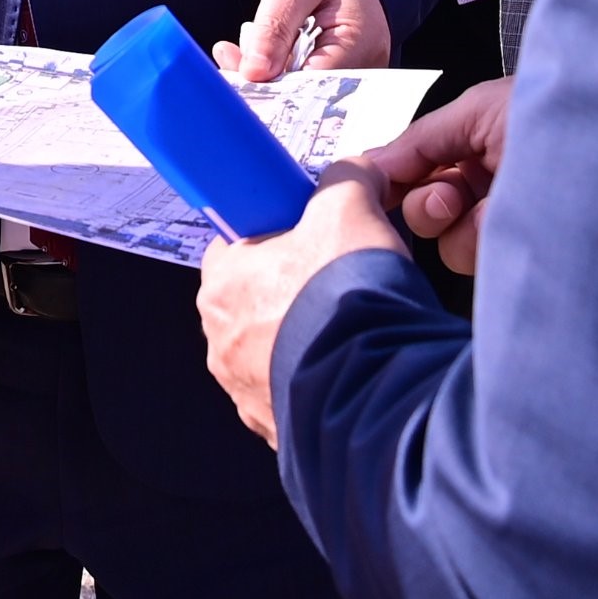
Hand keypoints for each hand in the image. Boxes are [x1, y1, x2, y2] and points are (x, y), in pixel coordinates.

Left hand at [199, 164, 403, 443]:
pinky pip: (296, 394)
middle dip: (295, 289)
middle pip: (256, 299)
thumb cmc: (346, 301)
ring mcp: (246, 391)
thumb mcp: (350, 208)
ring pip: (275, 350)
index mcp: (222, 284)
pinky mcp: (278, 428)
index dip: (276, 235)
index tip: (307, 238)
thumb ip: (347, 178)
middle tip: (339, 281)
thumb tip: (358, 170)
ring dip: (308, 339)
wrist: (375, 390)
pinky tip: (354, 366)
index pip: (236, 245)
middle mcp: (222, 342)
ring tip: (353, 328)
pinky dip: (322, 380)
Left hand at [220, 0, 387, 84]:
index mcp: (361, 40)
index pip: (315, 84)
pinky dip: (276, 72)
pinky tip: (254, 55)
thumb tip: (254, 74)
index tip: (235, 74)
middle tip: (227, 57)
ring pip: (303, 91)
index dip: (274, 87)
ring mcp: (356, 71)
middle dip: (265, 82)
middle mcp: (367, 64)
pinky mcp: (340, 72)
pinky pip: (304, 83)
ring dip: (267, 77)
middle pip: (310, 93)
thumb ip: (273, 28)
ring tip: (235, 51)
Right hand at [362, 79, 509, 277]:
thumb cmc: (551, 118)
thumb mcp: (477, 109)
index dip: (393, 178)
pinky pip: (470, 261)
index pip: (416, 169)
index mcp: (474, 147)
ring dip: (454, 227)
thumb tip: (371, 163)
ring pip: (444, 242)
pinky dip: (478, 243)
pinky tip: (502, 226)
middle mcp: (484, 188)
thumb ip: (419, 138)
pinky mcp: (514, 257)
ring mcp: (501, 225)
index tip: (372, 188)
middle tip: (447, 198)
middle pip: (421, 210)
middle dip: (424, 204)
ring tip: (483, 211)